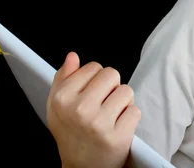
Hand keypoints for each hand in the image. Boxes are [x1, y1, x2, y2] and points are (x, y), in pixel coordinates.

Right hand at [47, 52, 140, 167]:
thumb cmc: (71, 132)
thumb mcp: (57, 105)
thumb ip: (63, 78)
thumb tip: (72, 55)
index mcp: (63, 98)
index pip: (94, 67)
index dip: (96, 79)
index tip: (91, 94)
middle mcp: (80, 109)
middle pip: (112, 74)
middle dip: (111, 87)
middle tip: (103, 104)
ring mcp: (99, 124)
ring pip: (126, 91)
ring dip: (122, 102)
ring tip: (111, 116)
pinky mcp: (118, 137)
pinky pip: (135, 111)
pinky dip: (130, 117)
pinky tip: (118, 127)